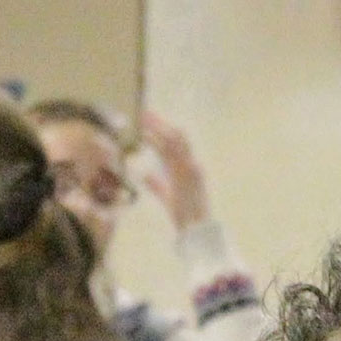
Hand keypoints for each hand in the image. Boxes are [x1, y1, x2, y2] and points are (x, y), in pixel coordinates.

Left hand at [135, 109, 210, 231]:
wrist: (196, 228)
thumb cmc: (184, 215)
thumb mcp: (167, 196)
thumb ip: (157, 184)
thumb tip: (144, 173)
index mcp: (185, 169)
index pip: (173, 144)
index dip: (160, 131)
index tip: (146, 121)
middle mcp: (190, 164)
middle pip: (176, 137)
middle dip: (160, 124)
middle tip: (144, 113)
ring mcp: (191, 167)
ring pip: (176, 140)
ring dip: (160, 128)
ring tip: (145, 119)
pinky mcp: (191, 173)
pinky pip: (175, 154)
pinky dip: (161, 144)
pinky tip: (148, 137)